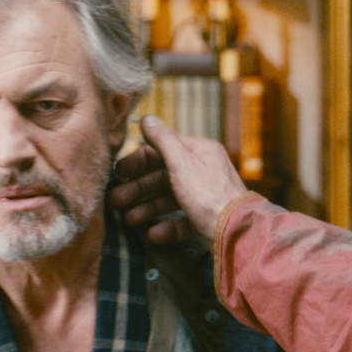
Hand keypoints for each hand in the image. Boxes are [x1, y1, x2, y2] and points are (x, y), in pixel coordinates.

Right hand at [109, 115, 247, 244]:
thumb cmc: (209, 194)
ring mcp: (207, 196)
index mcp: (201, 152)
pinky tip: (153, 233)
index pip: (163, 151)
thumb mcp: (182, 162)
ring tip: (129, 219)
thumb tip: (147, 118)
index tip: (118, 173)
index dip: (138, 161)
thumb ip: (162, 140)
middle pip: (164, 177)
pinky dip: (167, 227)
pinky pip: (183, 220)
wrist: (235, 231)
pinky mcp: (209, 219)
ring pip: (171, 199)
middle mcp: (205, 171)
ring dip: (148, 208)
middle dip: (138, 189)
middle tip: (116, 201)